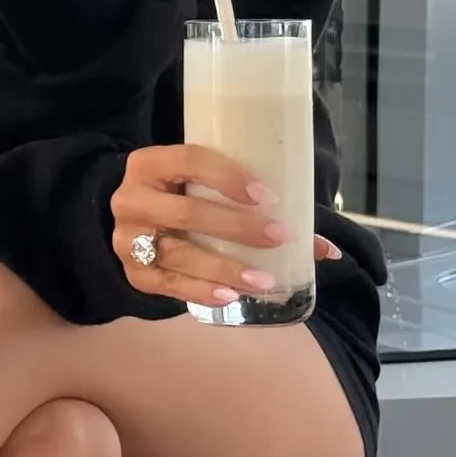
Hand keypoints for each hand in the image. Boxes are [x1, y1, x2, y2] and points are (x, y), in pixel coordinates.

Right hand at [111, 143, 342, 305]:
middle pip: (185, 213)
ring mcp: (127, 239)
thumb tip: (328, 250)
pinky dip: (200, 291)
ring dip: (223, 268)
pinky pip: (167, 285)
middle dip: (236, 227)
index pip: (188, 160)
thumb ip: (258, 204)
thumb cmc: (185, 195)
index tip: (268, 195)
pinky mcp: (133, 274)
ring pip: (177, 254)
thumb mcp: (208, 186)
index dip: (227, 176)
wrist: (137, 221)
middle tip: (279, 237)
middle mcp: (131, 199)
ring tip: (263, 280)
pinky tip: (230, 296)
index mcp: (149, 164)